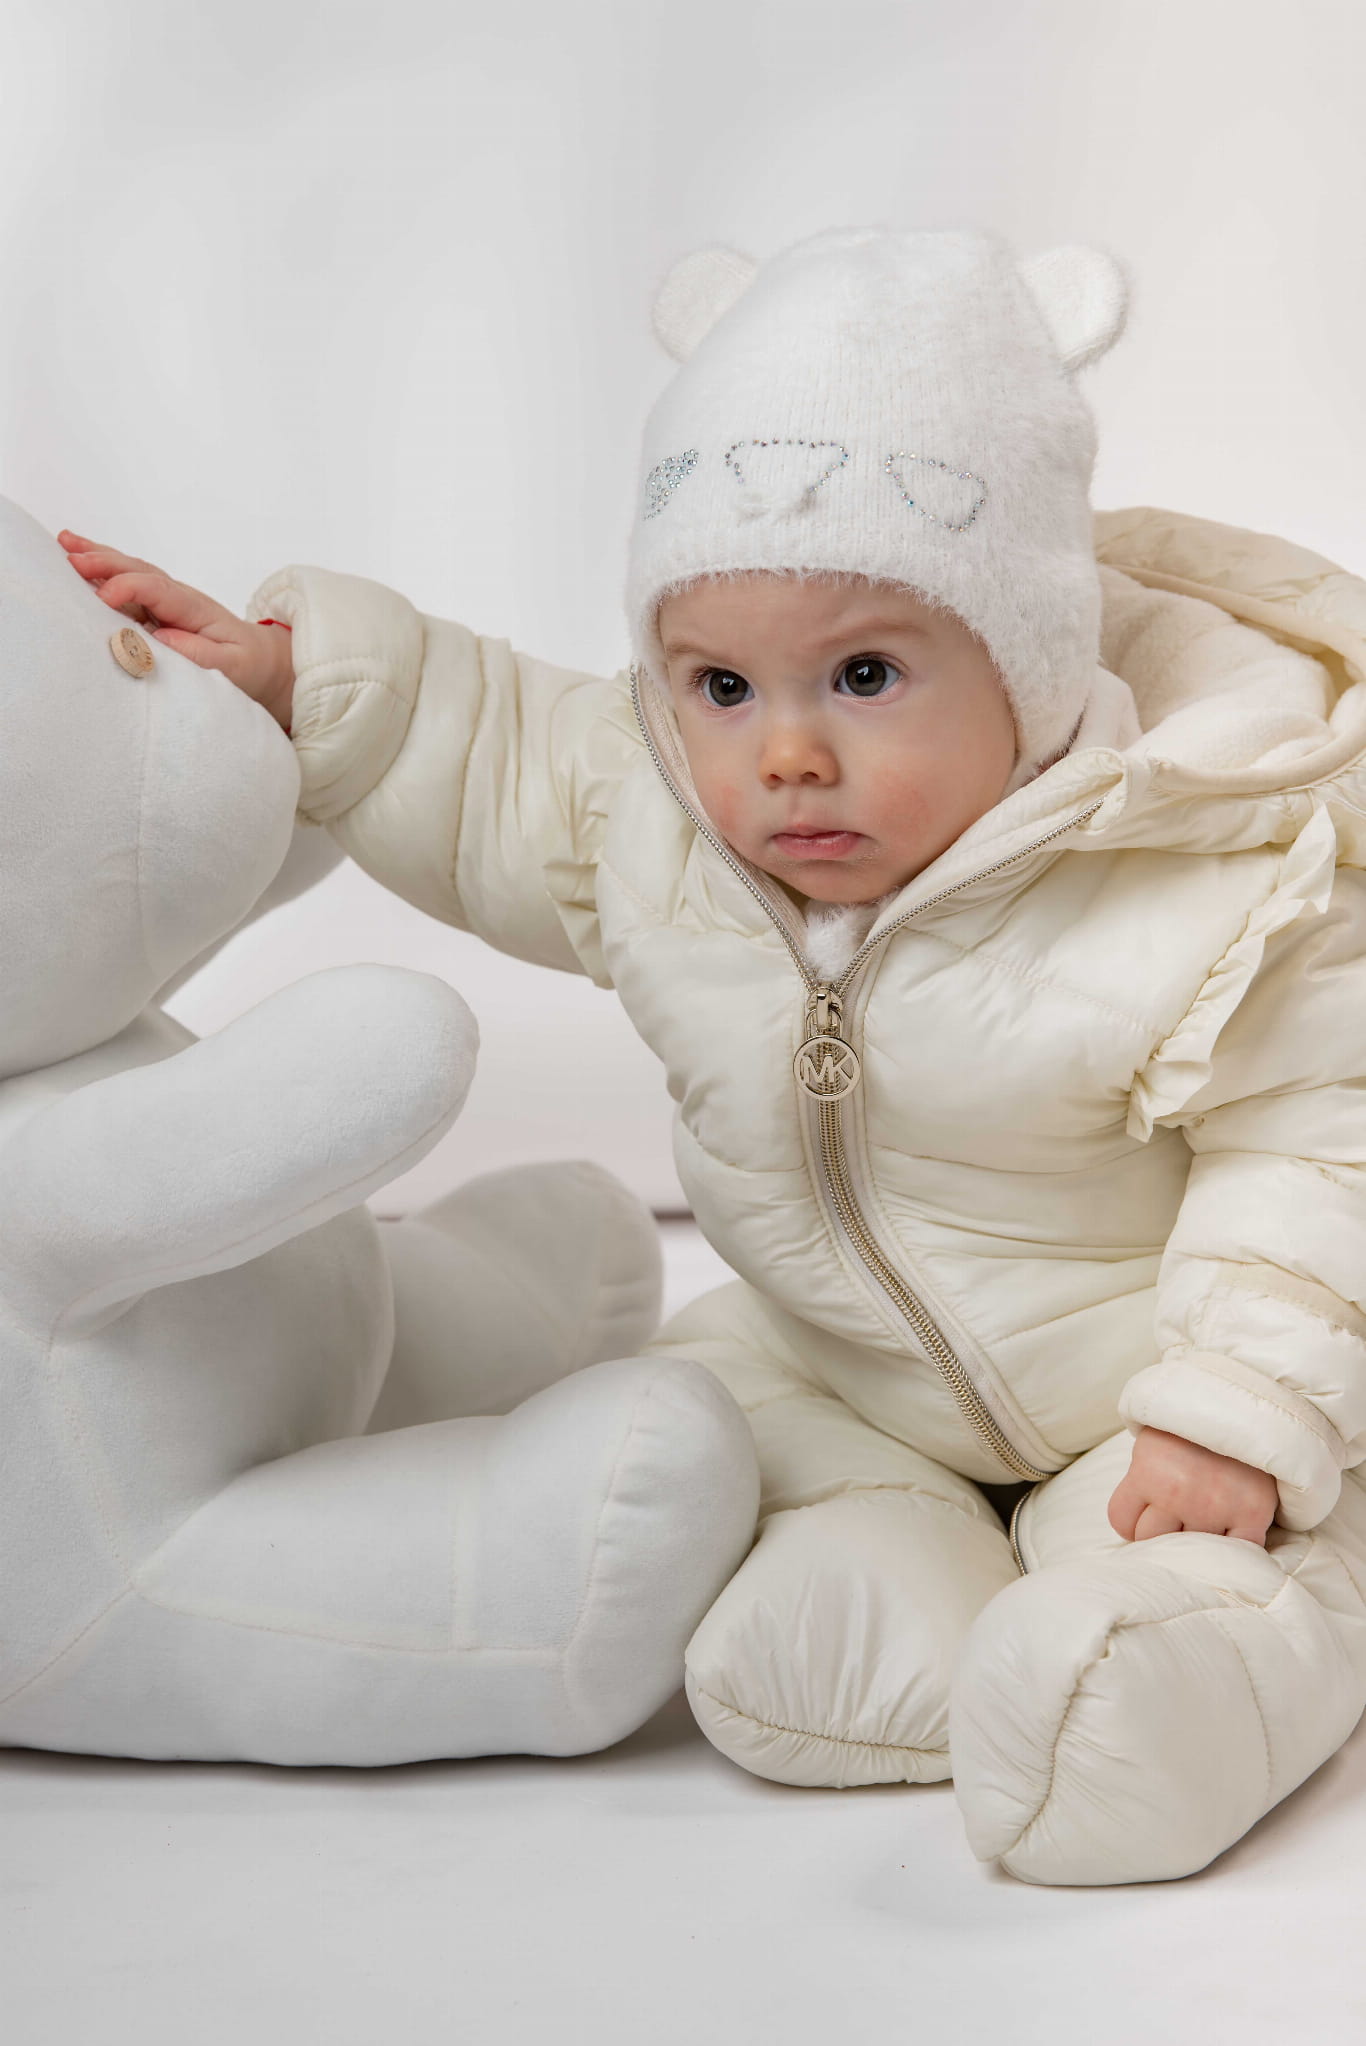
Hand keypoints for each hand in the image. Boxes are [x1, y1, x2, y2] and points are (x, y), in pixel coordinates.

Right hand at [58, 528, 294, 730]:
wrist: (261, 660)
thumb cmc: (246, 664)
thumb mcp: (232, 666)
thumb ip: (200, 654)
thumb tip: (163, 638)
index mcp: (195, 609)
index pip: (158, 591)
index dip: (130, 589)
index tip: (103, 598)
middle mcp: (177, 598)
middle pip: (138, 572)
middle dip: (105, 564)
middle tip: (70, 559)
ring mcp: (165, 601)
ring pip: (129, 573)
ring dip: (97, 558)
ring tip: (64, 543)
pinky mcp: (155, 609)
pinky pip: (125, 586)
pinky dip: (101, 571)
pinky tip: (77, 556)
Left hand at [1107, 1426, 1277, 1546]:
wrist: (1243, 1402)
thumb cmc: (1190, 1429)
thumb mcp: (1150, 1444)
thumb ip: (1141, 1482)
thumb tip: (1135, 1530)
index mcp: (1147, 1472)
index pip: (1122, 1522)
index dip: (1132, 1518)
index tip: (1146, 1508)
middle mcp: (1178, 1492)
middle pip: (1153, 1540)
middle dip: (1161, 1529)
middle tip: (1178, 1509)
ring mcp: (1216, 1505)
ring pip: (1191, 1550)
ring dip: (1197, 1535)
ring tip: (1207, 1508)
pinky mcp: (1252, 1514)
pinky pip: (1235, 1552)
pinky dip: (1232, 1546)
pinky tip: (1231, 1526)